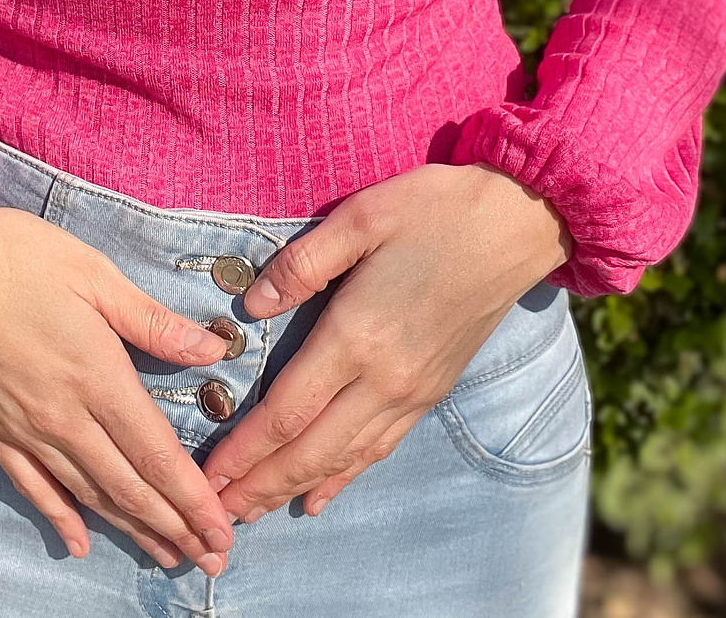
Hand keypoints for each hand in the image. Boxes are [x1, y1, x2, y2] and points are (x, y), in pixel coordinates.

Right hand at [0, 189, 233, 574]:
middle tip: (211, 561)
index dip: (193, 498)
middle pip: (128, 486)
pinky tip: (79, 542)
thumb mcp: (94, 274)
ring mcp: (23, 428)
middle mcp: (63, 416)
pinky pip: (32, 486)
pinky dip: (60, 517)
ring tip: (167, 556)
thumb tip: (213, 349)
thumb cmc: (13, 256)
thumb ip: (152, 321)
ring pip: (87, 494)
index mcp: (96, 375)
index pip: (156, 453)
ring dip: (131, 528)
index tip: (223, 532)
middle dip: (175, 526)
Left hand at [200, 162, 572, 522]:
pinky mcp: (433, 389)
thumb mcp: (361, 217)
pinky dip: (345, 476)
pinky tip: (321, 494)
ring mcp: (413, 390)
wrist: (518, 222)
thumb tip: (249, 306)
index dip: (245, 449)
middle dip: (260, 486)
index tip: (208, 476)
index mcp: (358, 336)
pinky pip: (380, 446)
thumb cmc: (436, 209)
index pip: (287, 411)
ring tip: (254, 512)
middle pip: (311, 450)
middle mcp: (385, 378)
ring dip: (294, 487)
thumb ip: (301, 264)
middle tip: (216, 517)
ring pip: (345, 457)